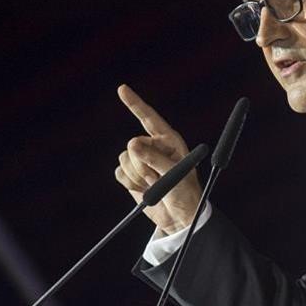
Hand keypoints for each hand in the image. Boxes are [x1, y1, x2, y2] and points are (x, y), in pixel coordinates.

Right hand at [114, 84, 202, 234]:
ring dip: (137, 176)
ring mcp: (141, 160)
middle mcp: (153, 147)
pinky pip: (119, 173)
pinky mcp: (131, 175)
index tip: (122, 89)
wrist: (179, 217)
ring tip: (154, 186)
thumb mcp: (175, 175)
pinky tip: (143, 190)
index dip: (135, 103)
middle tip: (158, 179)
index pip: (149, 118)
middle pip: (133, 145)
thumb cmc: (185, 193)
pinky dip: (130, 183)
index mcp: (169, 140)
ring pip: (124, 159)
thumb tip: (130, 145)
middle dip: (142, 165)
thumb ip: (154, 159)